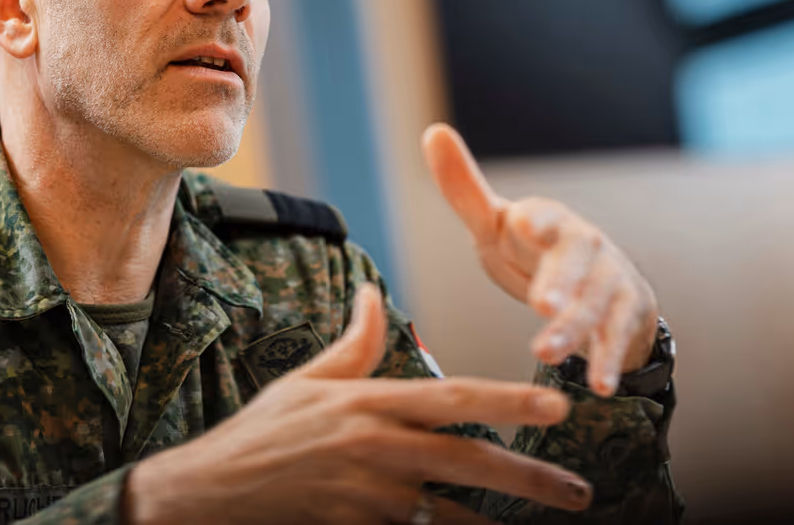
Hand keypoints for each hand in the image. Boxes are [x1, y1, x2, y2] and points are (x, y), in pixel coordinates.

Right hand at [126, 284, 592, 524]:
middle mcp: (374, 449)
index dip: (507, 402)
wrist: (213, 492)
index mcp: (367, 404)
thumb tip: (377, 293)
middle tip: (580, 493)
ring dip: (497, 524)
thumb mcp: (306, 381)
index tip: (557, 405)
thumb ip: (356, 344)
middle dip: (530, 479)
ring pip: (450, 515)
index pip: (451, 400)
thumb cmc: (263, 434)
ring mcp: (366, 498)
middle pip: (467, 464)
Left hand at [421, 124, 659, 395]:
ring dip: (574, 328)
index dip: (536, 219)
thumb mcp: (494, 223)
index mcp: (547, 219)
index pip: (544, 214)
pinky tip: (600, 385)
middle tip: (541, 304)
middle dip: (562, 281)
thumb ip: (463, 188)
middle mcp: (583, 244)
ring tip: (547, 353)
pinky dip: (610, 360)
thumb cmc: (529, 249)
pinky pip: (618, 336)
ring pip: (595, 302)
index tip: (523, 223)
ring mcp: (609, 278)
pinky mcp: (625, 312)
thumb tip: (432, 132)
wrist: (594, 279)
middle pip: (576, 259)